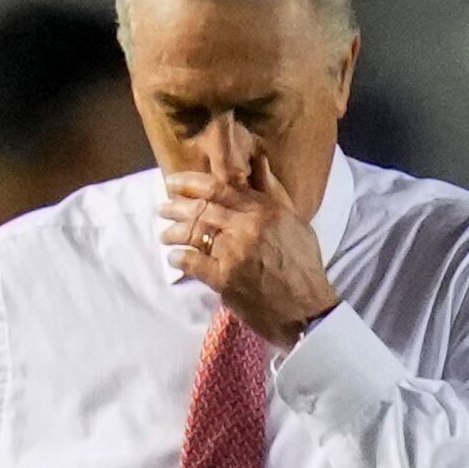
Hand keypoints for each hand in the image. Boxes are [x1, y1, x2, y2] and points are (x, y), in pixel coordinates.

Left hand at [160, 157, 339, 350]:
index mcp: (263, 210)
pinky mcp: (224, 278)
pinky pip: (192, 262)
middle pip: (202, 209)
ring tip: (165, 235)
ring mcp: (234, 252)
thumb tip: (259, 159)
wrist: (305, 308)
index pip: (219, 188)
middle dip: (176, 207)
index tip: (172, 182)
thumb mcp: (295, 222)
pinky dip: (180, 259)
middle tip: (162, 209)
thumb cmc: (303, 265)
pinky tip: (174, 258)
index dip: (190, 183)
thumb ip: (271, 192)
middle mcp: (247, 227)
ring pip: (193, 233)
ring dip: (174, 232)